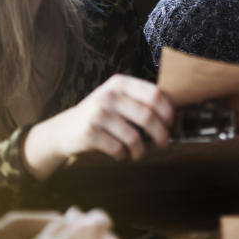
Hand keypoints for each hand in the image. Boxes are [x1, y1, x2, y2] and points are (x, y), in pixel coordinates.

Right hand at [24, 74, 173, 179]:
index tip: (171, 124)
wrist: (65, 129)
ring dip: (140, 150)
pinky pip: (118, 148)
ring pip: (133, 136)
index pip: (154, 94)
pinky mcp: (90, 131)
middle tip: (164, 144)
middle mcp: (109, 95)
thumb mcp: (117, 98)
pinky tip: (120, 154)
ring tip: (137, 154)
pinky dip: (123, 155)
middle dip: (160, 134)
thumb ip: (139, 100)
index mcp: (120, 83)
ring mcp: (98, 113)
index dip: (167, 110)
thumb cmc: (99, 114)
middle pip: (147, 116)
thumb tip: (172, 114)